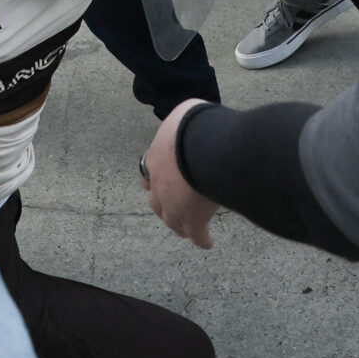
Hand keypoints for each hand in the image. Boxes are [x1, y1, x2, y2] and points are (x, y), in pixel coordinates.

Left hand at [142, 100, 219, 248]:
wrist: (200, 146)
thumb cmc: (192, 126)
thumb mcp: (184, 114)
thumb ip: (185, 122)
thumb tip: (193, 119)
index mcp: (155, 160)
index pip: (151, 174)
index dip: (158, 180)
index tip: (165, 182)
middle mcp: (159, 186)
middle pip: (157, 203)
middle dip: (165, 206)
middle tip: (175, 207)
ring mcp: (174, 206)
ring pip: (173, 222)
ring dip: (180, 224)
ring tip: (189, 229)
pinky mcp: (192, 220)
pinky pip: (197, 235)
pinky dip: (202, 240)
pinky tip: (207, 243)